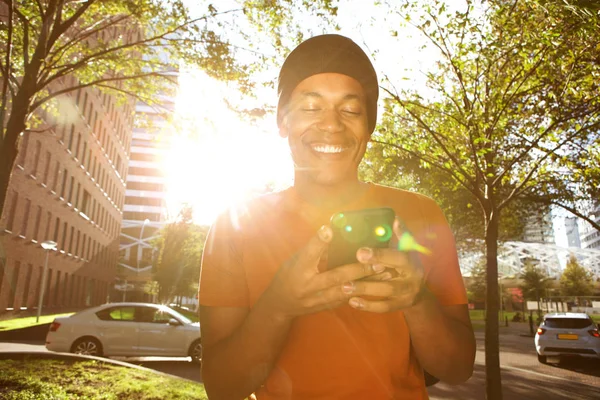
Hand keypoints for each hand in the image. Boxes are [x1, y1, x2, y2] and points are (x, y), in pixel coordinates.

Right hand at [263, 225, 385, 319]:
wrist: (280, 304)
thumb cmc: (289, 275)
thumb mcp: (296, 259)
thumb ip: (315, 250)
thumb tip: (334, 232)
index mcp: (298, 268)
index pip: (309, 252)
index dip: (319, 241)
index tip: (329, 228)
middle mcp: (307, 285)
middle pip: (335, 276)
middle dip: (357, 269)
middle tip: (376, 260)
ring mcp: (316, 299)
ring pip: (345, 291)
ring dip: (366, 282)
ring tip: (384, 273)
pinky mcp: (325, 307)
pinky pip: (346, 300)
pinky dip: (361, 292)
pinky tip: (377, 286)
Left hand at [344, 218, 425, 312]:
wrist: (420, 291)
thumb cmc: (408, 263)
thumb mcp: (408, 249)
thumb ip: (400, 235)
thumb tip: (393, 217)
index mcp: (412, 261)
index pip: (397, 257)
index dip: (380, 255)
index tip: (360, 252)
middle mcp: (412, 279)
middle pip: (391, 276)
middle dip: (369, 273)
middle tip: (348, 272)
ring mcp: (406, 295)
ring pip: (385, 293)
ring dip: (364, 290)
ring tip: (344, 287)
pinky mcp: (400, 306)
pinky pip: (383, 308)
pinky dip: (367, 305)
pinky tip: (351, 301)